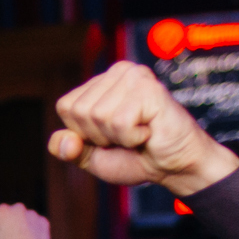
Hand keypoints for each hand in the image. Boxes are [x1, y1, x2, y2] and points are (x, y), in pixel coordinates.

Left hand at [49, 61, 238, 197]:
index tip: (109, 136)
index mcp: (101, 83)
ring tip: (139, 132)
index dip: (82, 132)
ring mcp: (133, 77)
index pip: (66, 107)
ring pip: (98, 116)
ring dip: (118, 136)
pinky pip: (119, 122)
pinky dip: (132, 137)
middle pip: (79, 111)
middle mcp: (117, 72)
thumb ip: (68, 149)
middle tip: (127, 135)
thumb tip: (64, 142)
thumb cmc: (137, 157)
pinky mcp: (148, 88)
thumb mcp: (91, 157)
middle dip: (100, 136)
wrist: (174, 166)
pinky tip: (148, 131)